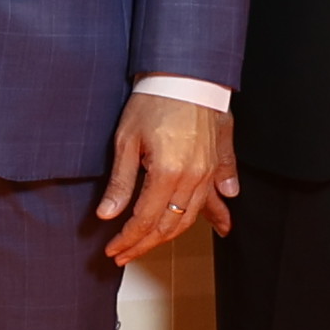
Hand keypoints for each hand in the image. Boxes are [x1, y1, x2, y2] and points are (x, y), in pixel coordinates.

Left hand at [94, 91, 232, 266]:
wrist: (185, 75)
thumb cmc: (153, 101)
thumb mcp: (126, 140)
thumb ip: (121, 182)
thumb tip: (108, 215)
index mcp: (167, 173)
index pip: (145, 220)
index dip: (127, 239)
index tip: (112, 249)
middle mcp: (192, 178)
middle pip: (168, 226)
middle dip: (144, 244)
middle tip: (124, 255)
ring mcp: (208, 172)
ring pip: (189, 217)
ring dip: (169, 236)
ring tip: (150, 246)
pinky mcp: (217, 164)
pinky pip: (214, 198)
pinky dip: (216, 215)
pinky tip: (222, 228)